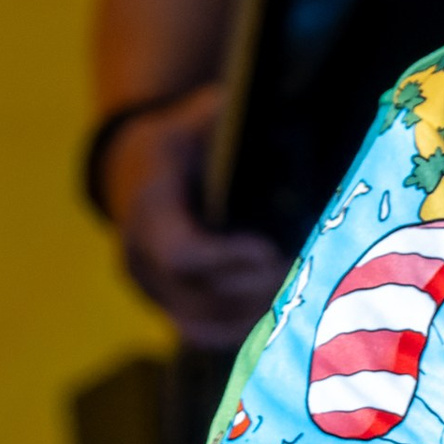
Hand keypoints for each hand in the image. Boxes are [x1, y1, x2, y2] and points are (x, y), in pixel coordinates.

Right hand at [101, 85, 288, 348]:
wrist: (136, 166)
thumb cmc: (183, 137)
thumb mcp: (201, 115)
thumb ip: (231, 119)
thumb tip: (280, 111)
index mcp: (149, 205)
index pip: (181, 252)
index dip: (227, 260)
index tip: (271, 249)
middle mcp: (139, 255)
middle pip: (200, 296)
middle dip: (256, 289)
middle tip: (307, 275)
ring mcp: (149, 286)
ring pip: (201, 322)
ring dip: (254, 314)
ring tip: (301, 295)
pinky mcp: (164, 304)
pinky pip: (200, 332)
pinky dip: (240, 330)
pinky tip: (279, 317)